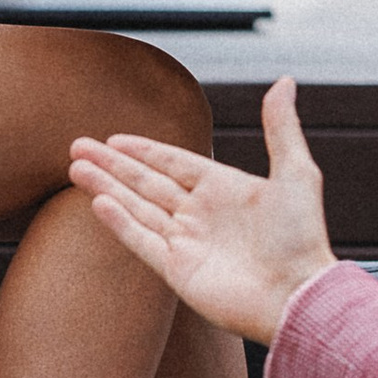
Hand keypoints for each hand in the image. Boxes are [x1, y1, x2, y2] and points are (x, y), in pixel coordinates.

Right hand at [67, 73, 336, 343]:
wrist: (299, 297)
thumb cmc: (303, 238)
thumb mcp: (296, 173)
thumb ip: (280, 127)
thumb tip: (285, 80)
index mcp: (223, 189)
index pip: (173, 163)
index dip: (143, 150)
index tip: (113, 137)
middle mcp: (200, 214)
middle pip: (146, 182)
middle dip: (112, 164)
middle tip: (77, 146)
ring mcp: (187, 243)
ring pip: (137, 207)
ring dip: (106, 186)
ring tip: (75, 168)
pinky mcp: (178, 271)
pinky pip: (142, 240)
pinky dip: (119, 222)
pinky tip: (98, 202)